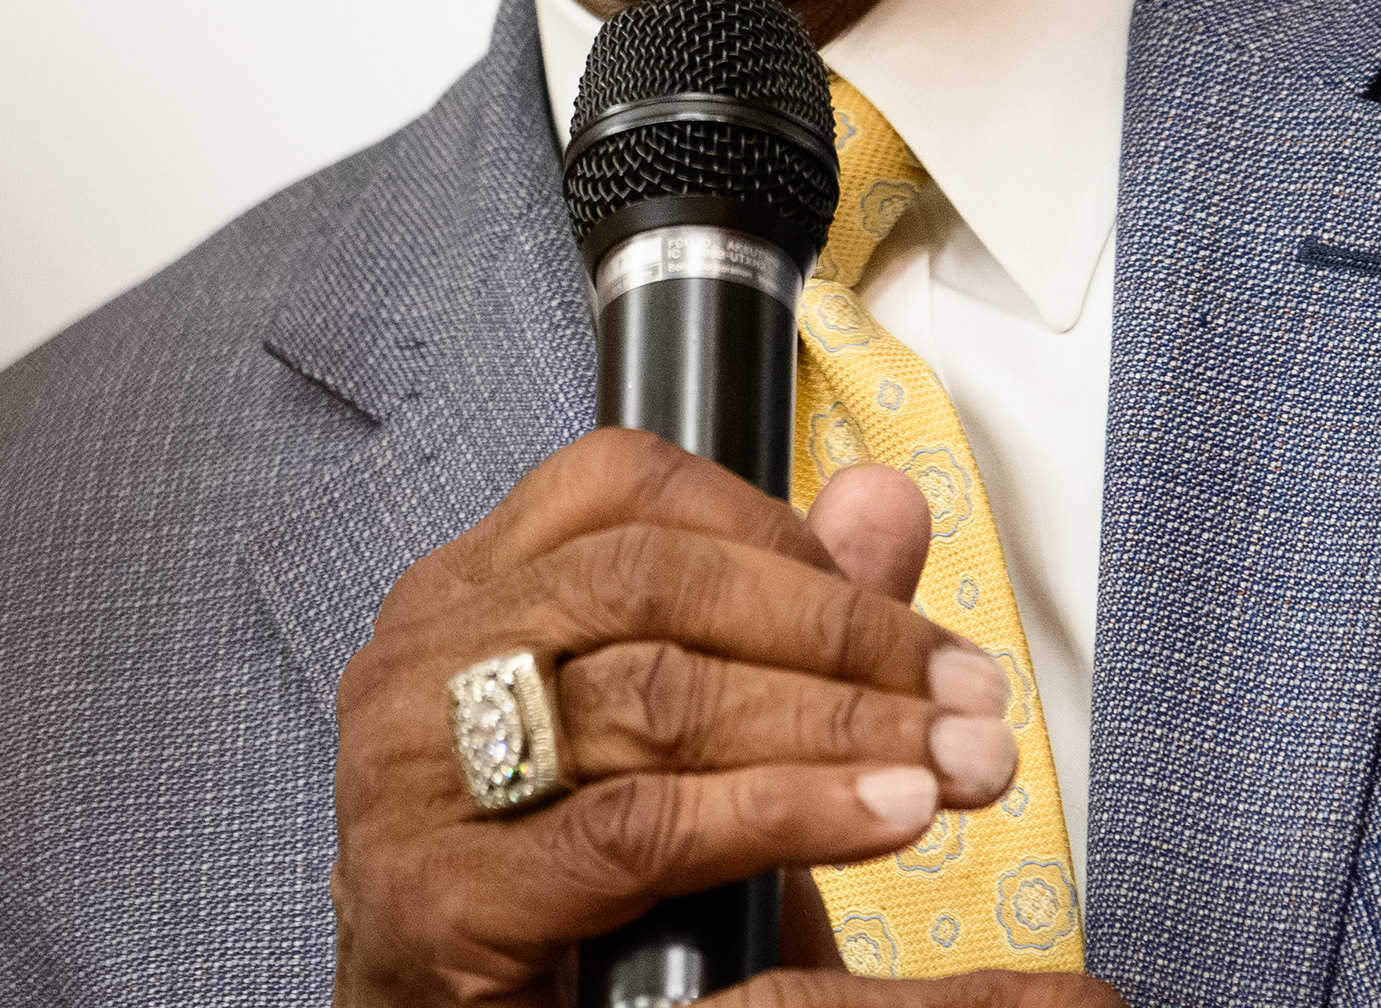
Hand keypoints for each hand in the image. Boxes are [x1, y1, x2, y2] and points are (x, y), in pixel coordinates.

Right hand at [330, 427, 1021, 1004]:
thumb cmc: (568, 890)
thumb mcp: (690, 740)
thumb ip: (788, 616)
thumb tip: (888, 501)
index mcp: (466, 591)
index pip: (622, 488)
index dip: (777, 529)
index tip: (899, 609)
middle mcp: (419, 659)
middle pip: (654, 582)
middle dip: (840, 632)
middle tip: (968, 696)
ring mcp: (413, 773)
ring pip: (657, 697)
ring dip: (838, 726)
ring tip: (952, 764)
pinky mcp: (442, 892)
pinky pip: (641, 827)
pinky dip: (784, 813)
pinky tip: (884, 817)